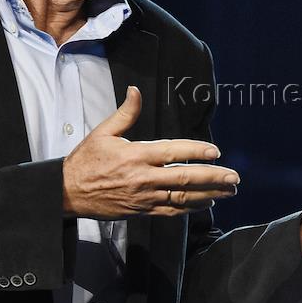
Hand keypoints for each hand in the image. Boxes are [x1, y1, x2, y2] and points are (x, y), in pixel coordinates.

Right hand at [62, 86, 240, 217]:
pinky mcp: (142, 211)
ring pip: (183, 197)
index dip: (196, 151)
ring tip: (229, 191)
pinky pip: (171, 210)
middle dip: (214, 177)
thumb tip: (135, 91)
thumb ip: (125, 113)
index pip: (173, 152)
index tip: (216, 151)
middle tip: (234, 177)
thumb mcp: (102, 133)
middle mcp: (143, 177)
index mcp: (136, 155)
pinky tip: (207, 203)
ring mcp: (144, 196)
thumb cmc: (85, 161)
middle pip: (185, 177)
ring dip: (209, 194)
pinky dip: (191, 208)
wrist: (67, 193)